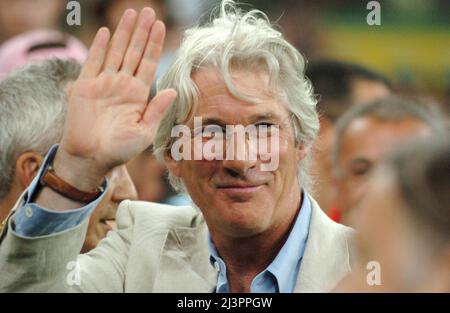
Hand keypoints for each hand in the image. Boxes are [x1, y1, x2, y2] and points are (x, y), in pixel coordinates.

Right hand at [55, 8, 175, 188]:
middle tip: (149, 11)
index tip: (161, 26)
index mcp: (138, 94)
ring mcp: (104, 83)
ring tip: (133, 13)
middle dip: (142, 32)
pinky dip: (100, 46)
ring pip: (116, 51)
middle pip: (134, 52)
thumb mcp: (144, 132)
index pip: (149, 63)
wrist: (90, 158)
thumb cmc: (119, 150)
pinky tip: (108, 32)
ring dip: (125, 33)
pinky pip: (93, 62)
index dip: (155, 45)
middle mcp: (122, 85)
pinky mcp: (85, 86)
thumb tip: (173, 91)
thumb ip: (157, 110)